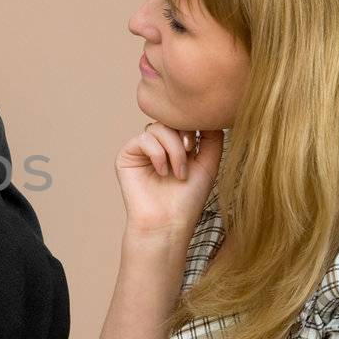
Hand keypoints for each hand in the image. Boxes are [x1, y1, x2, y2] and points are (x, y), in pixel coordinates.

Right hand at [116, 121, 220, 240]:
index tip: (198, 145)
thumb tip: (208, 115)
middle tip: (190, 153)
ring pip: (158, 128)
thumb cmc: (188, 200)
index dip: (193, 125)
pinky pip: (143, 139)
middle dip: (183, 135)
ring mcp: (141, 150)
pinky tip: (162, 172)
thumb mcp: (209, 164)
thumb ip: (212, 138)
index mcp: (175, 146)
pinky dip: (157, 154)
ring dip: (173, 148)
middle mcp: (158, 145)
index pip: (183, 121)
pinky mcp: (127, 156)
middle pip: (170, 120)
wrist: (168, 224)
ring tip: (179, 171)